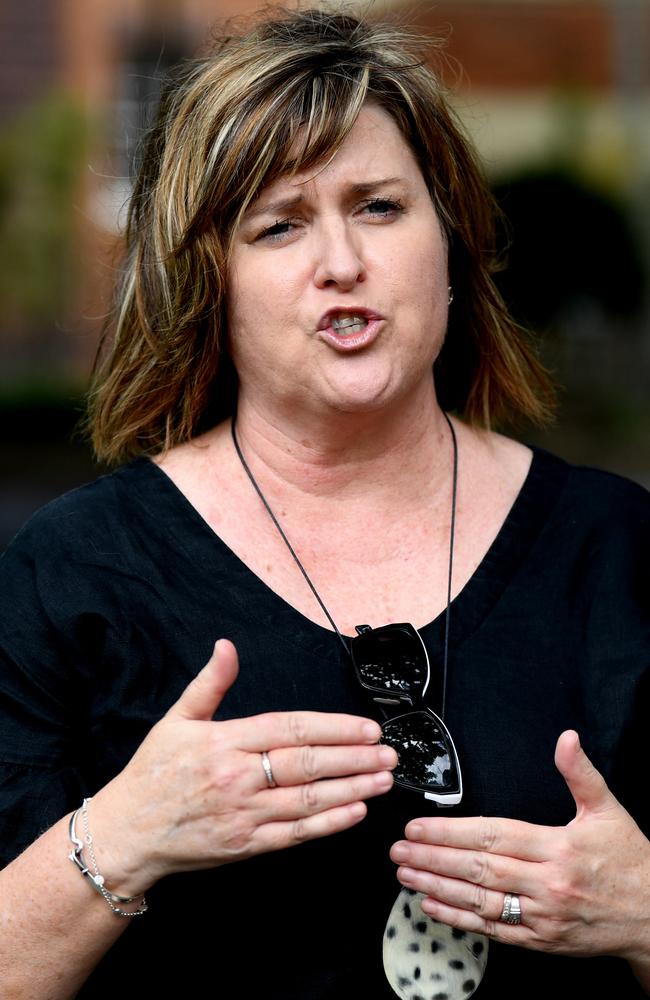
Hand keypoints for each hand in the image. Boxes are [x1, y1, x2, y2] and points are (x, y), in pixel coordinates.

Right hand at [89, 639, 396, 892]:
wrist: (127, 833)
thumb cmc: (152, 774)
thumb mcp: (176, 720)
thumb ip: (209, 683)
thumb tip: (226, 646)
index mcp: (224, 741)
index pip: (291, 729)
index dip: (334, 727)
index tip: (367, 728)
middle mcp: (237, 777)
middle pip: (307, 764)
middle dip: (354, 758)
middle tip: (389, 754)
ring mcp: (244, 814)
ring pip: (308, 801)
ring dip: (352, 789)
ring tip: (383, 779)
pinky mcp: (246, 846)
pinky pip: (295, 835)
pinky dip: (328, 825)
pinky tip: (355, 812)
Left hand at [390, 730, 649, 964]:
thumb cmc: (630, 860)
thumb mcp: (608, 811)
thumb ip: (581, 774)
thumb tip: (567, 738)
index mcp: (559, 847)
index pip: (493, 836)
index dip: (452, 832)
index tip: (419, 828)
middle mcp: (548, 884)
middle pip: (479, 869)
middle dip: (433, 859)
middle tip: (398, 850)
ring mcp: (543, 917)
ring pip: (481, 901)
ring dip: (438, 888)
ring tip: (405, 875)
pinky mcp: (541, 942)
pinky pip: (493, 931)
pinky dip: (460, 919)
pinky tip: (432, 906)